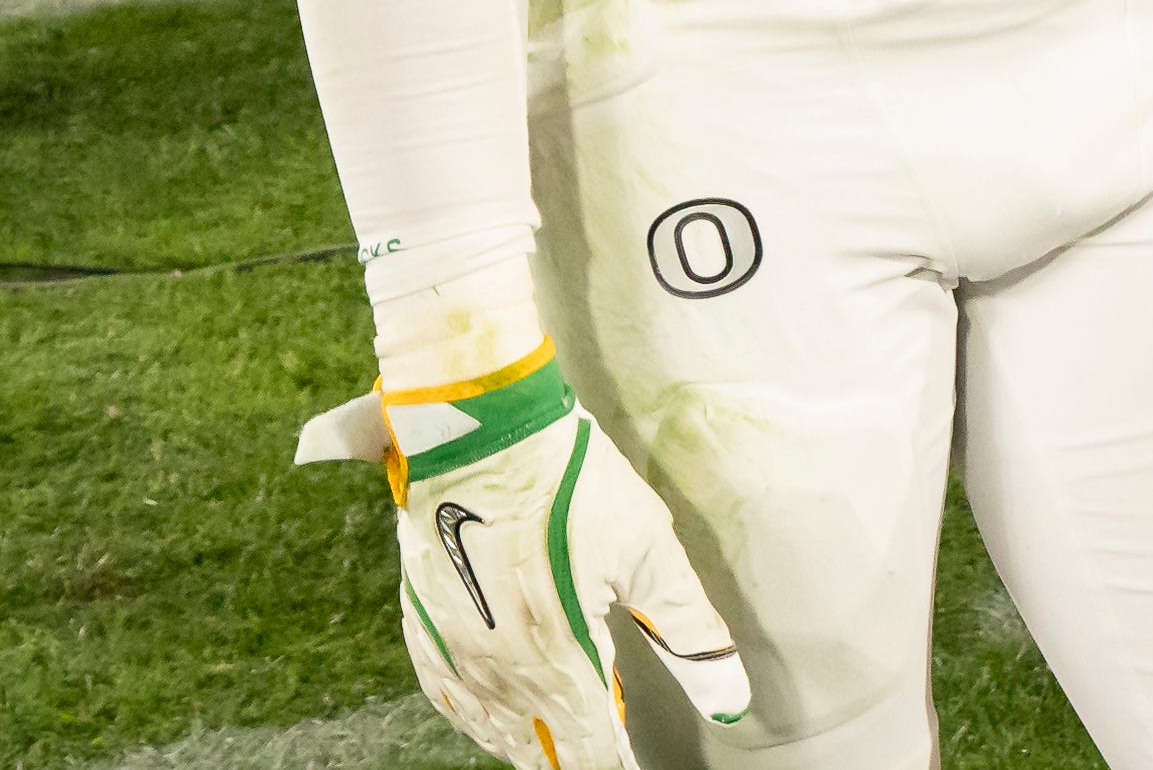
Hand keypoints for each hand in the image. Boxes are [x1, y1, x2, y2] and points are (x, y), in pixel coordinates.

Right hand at [297, 357, 752, 765]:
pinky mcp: (421, 613)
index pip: (591, 746)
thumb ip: (690, 632)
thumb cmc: (570, 474)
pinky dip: (471, 715)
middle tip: (597, 750)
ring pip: (490, 726)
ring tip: (549, 747)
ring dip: (523, 741)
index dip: (614, 762)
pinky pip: (443, 692)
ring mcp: (454, 641)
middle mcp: (500, 661)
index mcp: (560, 651)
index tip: (632, 763)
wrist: (481, 417)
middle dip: (571, 753)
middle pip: (539, 744)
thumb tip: (731, 698)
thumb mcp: (648, 548)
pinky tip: (486, 715)